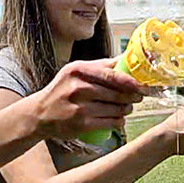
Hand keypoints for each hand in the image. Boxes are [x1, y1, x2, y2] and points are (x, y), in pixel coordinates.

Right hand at [31, 59, 153, 138]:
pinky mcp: (81, 124)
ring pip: (115, 108)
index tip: (144, 85)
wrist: (39, 114)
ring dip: (127, 109)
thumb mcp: (75, 72)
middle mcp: (78, 87)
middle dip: (133, 96)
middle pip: (117, 93)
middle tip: (139, 97)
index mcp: (78, 70)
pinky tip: (120, 119)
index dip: (132, 82)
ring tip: (128, 107)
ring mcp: (79, 107)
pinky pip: (109, 122)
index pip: (112, 75)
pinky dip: (119, 121)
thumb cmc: (62, 90)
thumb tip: (127, 58)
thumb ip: (100, 66)